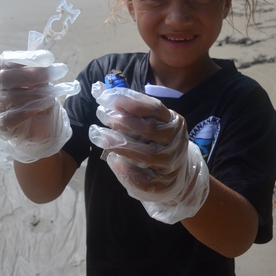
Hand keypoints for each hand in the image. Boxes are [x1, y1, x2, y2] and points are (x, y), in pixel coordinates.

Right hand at [0, 50, 78, 162]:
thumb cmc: (39, 96)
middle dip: (34, 74)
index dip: (26, 57)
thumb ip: (40, 67)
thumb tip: (45, 56)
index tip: (48, 57)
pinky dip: (28, 110)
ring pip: (13, 97)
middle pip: (5, 77)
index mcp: (1, 71)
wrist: (44, 125)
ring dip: (40, 93)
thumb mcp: (42, 79)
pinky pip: (11, 118)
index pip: (5, 60)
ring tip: (55, 93)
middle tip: (60, 71)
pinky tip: (43, 105)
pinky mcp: (2, 126)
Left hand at [89, 83, 208, 223]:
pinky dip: (128, 171)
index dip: (132, 102)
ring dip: (120, 144)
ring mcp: (171, 164)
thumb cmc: (157, 142)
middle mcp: (175, 142)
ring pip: (147, 154)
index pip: (155, 108)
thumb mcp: (150, 122)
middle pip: (150, 130)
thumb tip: (99, 90)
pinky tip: (113, 160)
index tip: (108, 98)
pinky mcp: (163, 184)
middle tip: (102, 114)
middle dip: (123, 121)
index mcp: (174, 122)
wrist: (177, 176)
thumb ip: (129, 108)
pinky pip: (145, 180)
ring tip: (98, 135)